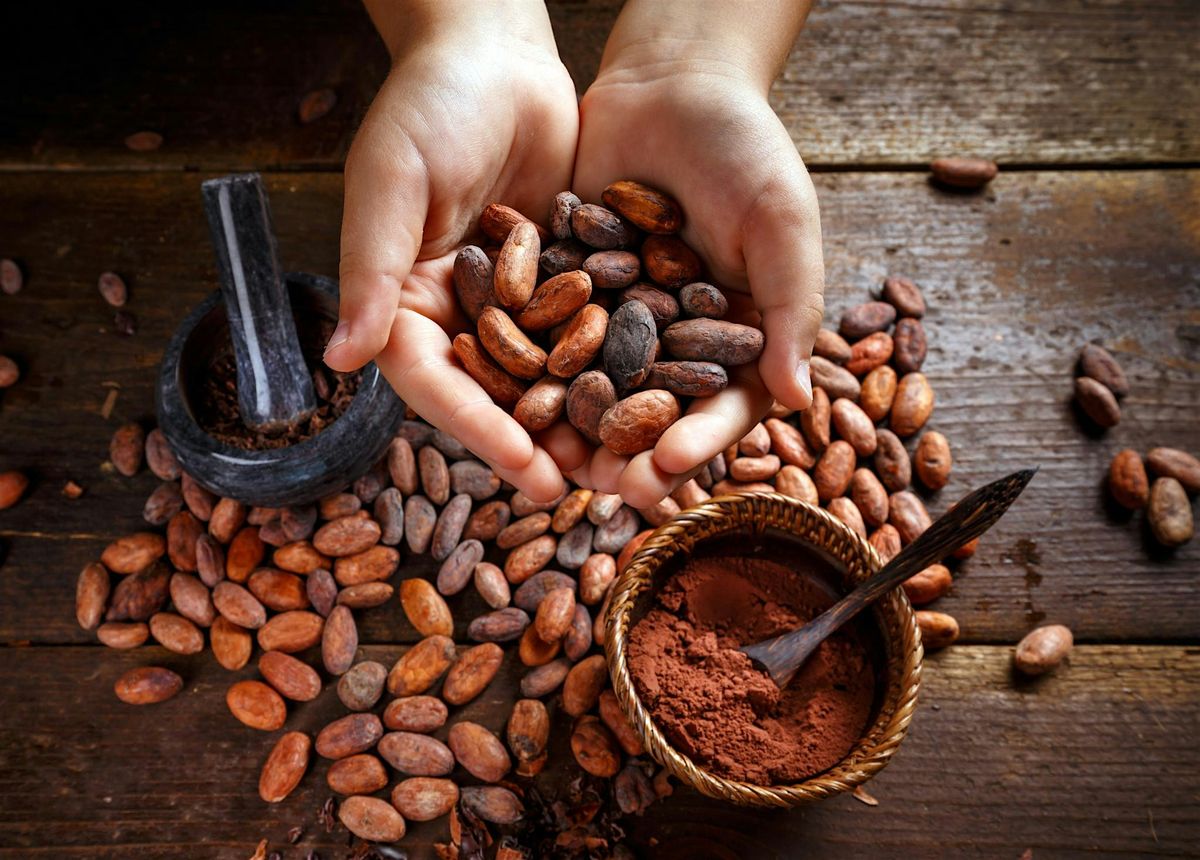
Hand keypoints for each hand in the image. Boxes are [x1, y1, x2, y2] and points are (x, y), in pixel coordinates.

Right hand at [325, 4, 577, 500]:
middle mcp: (454, 311)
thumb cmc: (430, 103)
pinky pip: (585, 331)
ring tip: (624, 464)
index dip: (479, 429)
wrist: (496, 52)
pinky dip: (614, 366)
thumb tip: (339, 359)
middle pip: (493, 393)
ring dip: (579, 419)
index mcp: (401, 299)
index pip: (434, 381)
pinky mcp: (558, 276)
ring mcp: (510, 299)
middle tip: (586, 489)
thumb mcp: (394, 179)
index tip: (528, 471)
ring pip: (544, 374)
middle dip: (536, 443)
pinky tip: (653, 399)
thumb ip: (370, 267)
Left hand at [566, 66, 824, 506]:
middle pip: (655, 410)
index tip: (668, 469)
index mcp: (737, 335)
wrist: (672, 81)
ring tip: (550, 462)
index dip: (699, 440)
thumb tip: (798, 400)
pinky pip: (549, 333)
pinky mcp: (569, 285)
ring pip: (597, 384)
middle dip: (631, 451)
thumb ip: (790, 309)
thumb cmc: (746, 148)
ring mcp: (620, 315)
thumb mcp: (782, 223)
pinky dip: (532, 364)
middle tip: (602, 488)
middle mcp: (677, 337)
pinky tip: (508, 395)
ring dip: (576, 426)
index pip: (723, 404)